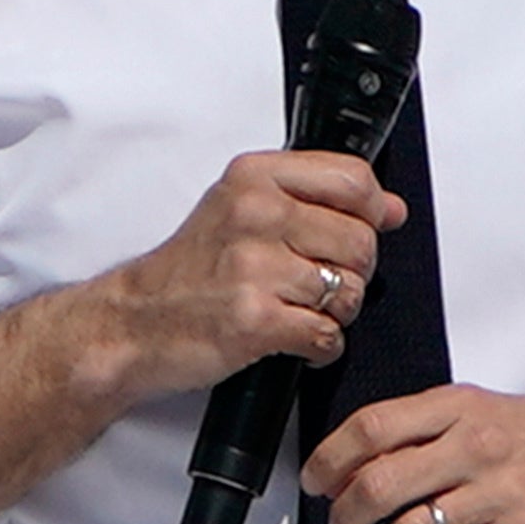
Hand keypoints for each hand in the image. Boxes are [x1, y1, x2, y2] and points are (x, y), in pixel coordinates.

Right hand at [83, 146, 407, 405]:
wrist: (134, 323)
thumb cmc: (188, 271)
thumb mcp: (242, 210)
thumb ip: (317, 199)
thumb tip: (390, 209)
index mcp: (254, 177)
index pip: (353, 180)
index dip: (370, 213)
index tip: (363, 228)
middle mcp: (255, 214)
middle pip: (360, 241)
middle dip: (350, 272)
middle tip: (315, 283)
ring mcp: (254, 267)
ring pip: (348, 291)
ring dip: (334, 313)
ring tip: (299, 311)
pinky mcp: (255, 320)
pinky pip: (327, 335)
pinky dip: (319, 347)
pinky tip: (294, 339)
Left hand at [300, 383, 524, 523]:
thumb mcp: (488, 409)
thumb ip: (430, 429)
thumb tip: (362, 460)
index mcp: (460, 408)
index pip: (370, 428)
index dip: (328, 460)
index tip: (314, 482)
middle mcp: (475, 447)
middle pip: (377, 485)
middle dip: (344, 517)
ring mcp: (500, 495)